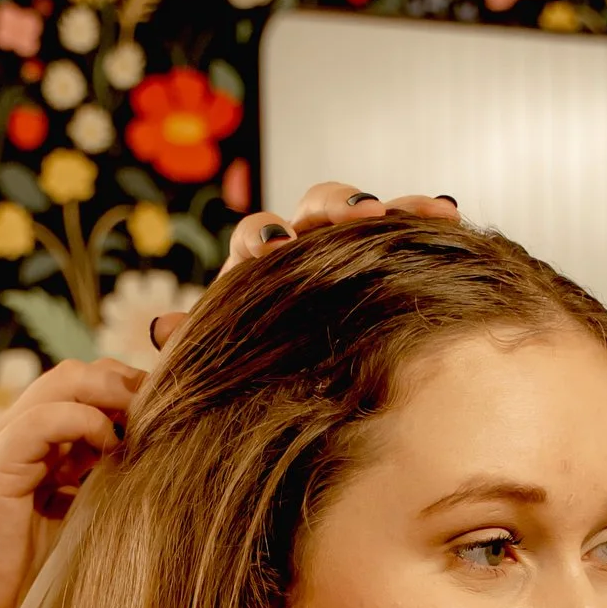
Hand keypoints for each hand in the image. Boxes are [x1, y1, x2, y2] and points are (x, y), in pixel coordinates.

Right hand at [0, 358, 143, 607]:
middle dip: (127, 383)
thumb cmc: (22, 579)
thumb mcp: (78, 522)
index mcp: (39, 446)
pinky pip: (44, 418)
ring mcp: (5, 443)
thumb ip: (103, 490)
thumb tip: (158, 473)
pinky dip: (84, 421)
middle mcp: (21, 435)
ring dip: (113, 394)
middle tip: (163, 412)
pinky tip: (109, 449)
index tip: (167, 415)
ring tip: (143, 423)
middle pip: (80, 374)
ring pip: (66, 381)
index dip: (128, 392)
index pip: (86, 389)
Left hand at [145, 179, 460, 355]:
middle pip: (318, 207)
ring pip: (370, 214)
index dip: (264, 237)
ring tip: (427, 210)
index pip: (258, 236)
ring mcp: (352, 250)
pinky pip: (410, 231)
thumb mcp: (222, 368)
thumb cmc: (253, 379)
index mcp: (259, 269)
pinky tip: (446, 211)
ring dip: (394, 206)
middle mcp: (308, 247)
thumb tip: (160, 329)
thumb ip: (195, 346)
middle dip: (337, 206)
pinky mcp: (392, 259)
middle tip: (358, 216)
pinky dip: (425, 215)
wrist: (297, 401)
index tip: (272, 249)